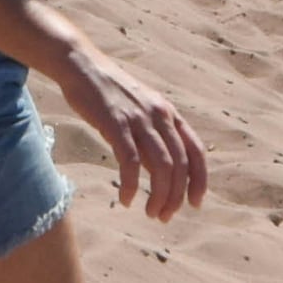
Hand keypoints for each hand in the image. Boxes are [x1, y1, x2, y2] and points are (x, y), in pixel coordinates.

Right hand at [43, 34, 208, 219]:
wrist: (82, 66)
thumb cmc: (110, 93)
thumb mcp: (141, 112)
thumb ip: (154, 138)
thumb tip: (163, 173)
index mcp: (169, 114)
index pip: (196, 151)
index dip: (199, 181)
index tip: (194, 203)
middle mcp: (160, 116)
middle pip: (180, 165)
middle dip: (176, 196)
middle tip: (164, 216)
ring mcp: (138, 119)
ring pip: (161, 166)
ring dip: (159, 196)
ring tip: (150, 213)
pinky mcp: (116, 124)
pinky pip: (130, 162)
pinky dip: (132, 185)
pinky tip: (127, 200)